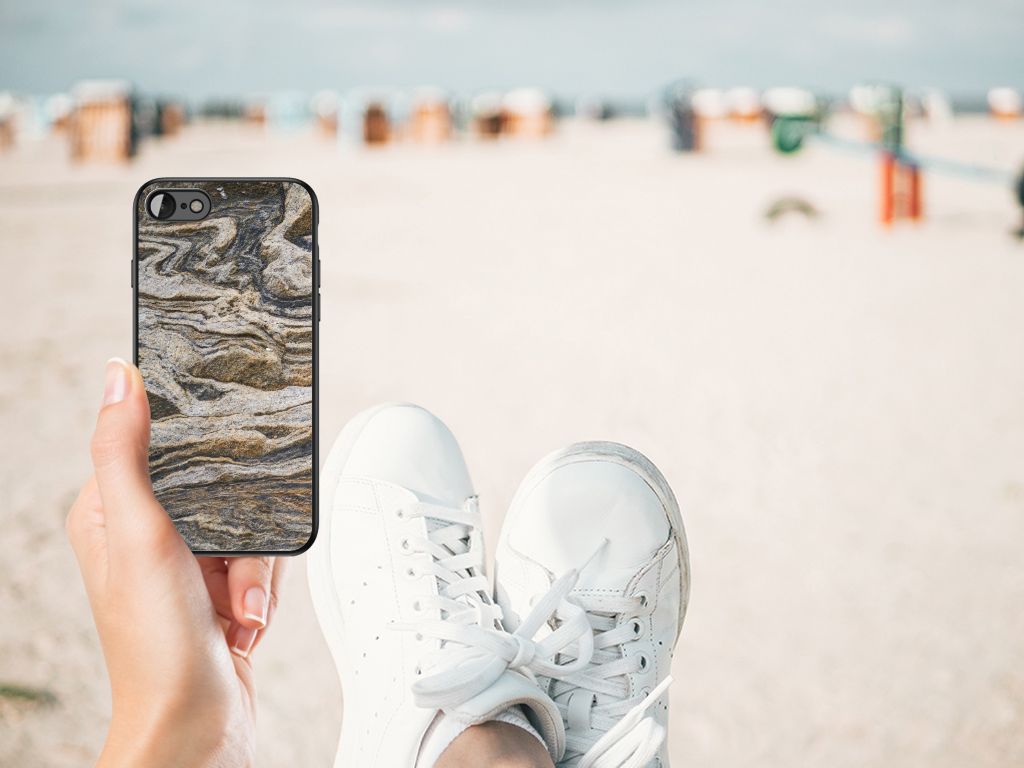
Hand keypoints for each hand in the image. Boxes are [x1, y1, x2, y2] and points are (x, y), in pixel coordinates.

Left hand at [66, 358, 285, 766]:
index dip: (198, 450)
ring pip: (249, 524)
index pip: (158, 446)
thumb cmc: (156, 645)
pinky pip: (261, 562)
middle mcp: (146, 535)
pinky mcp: (218, 590)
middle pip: (219, 486)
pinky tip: (244, 620)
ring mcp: (185, 565)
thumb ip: (124, 452)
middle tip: (230, 569)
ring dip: (255, 570)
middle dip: (242, 531)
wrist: (196, 726)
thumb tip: (118, 375)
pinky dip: (262, 591)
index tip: (224, 459)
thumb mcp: (139, 534)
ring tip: (238, 607)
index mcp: (110, 512)